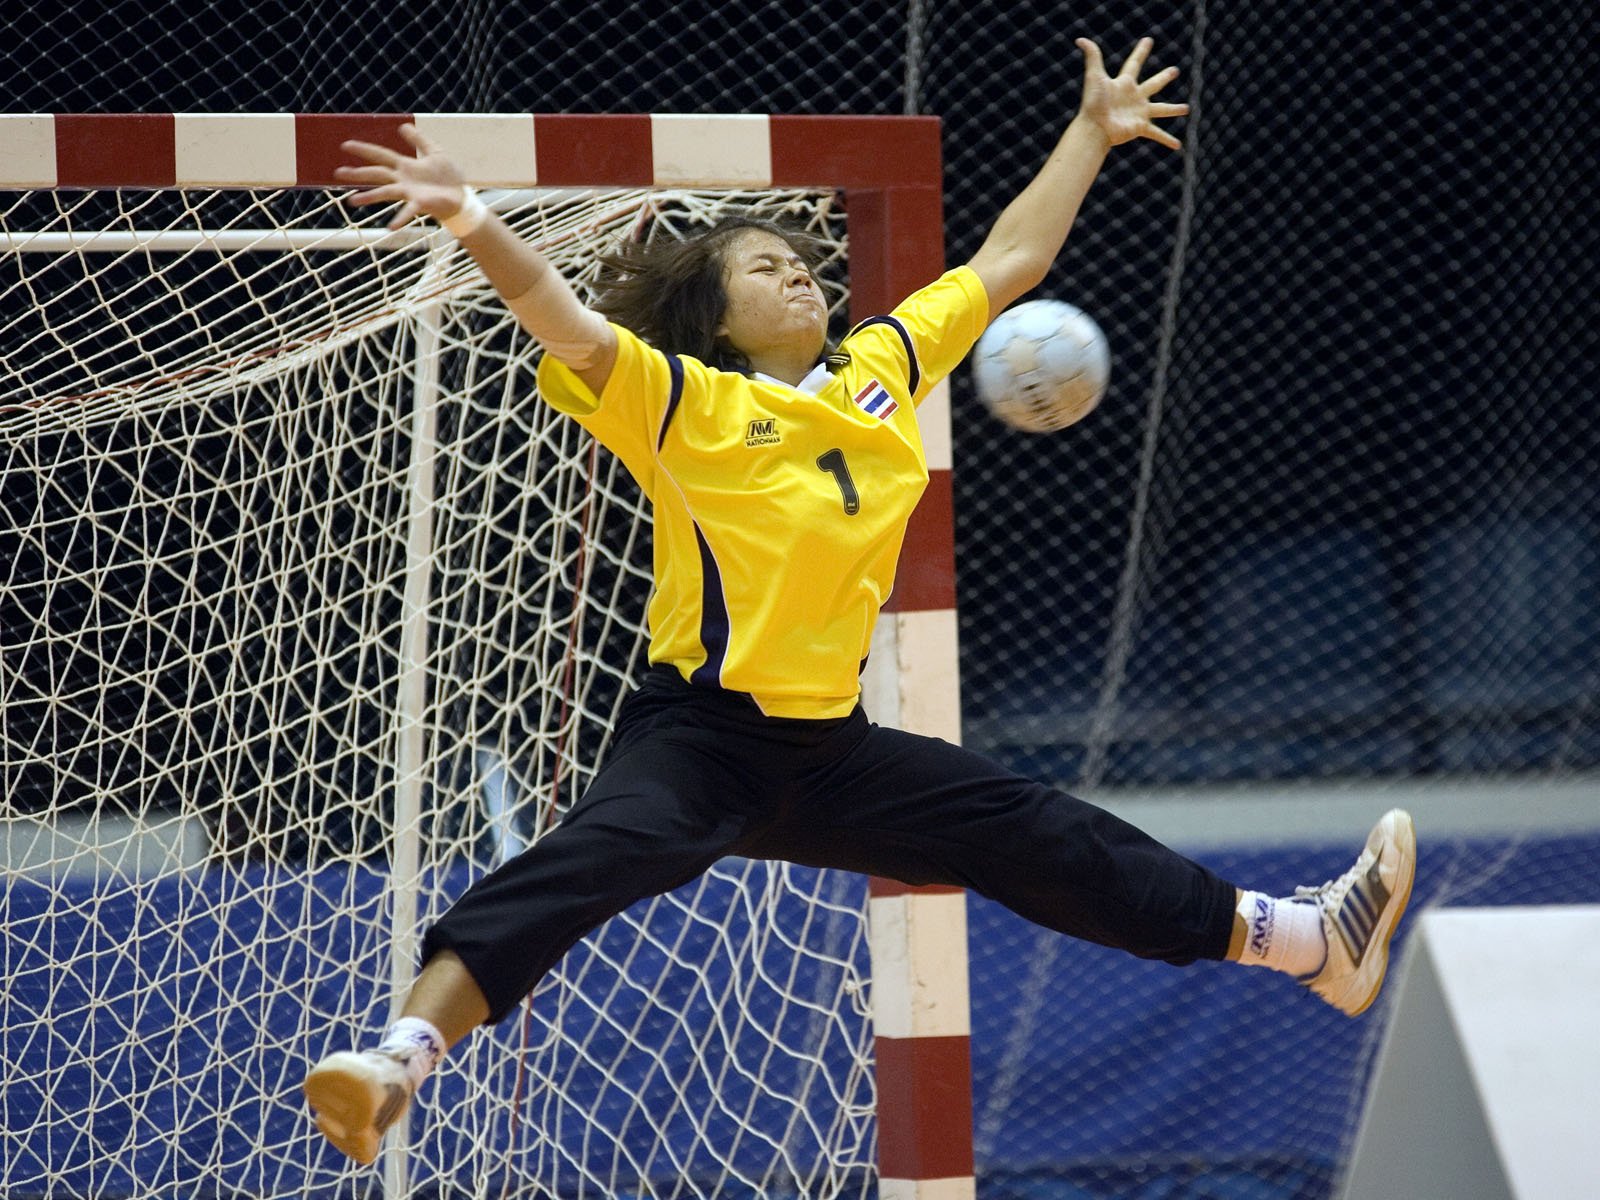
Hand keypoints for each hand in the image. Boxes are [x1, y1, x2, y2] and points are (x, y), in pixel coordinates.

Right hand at [334, 123, 468, 229]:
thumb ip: (420, 140)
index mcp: (405, 166)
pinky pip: (408, 211)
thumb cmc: (448, 176)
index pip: (381, 155)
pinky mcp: (420, 204)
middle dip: (358, 173)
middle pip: (377, 174)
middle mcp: (403, 180)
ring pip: (386, 192)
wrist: (462, 197)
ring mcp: (409, 193)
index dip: (364, 149)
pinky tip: (390, 227)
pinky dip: (399, 218)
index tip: (346, 146)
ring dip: (369, 196)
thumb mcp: (435, 152)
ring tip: (352, 201)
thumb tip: (403, 126)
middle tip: (338, 173)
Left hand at [1075, 37, 1187, 150]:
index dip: (1141, 52)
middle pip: (1153, 84)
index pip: (1134, 63)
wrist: (1094, 127)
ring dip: (1173, 110)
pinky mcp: (1140, 127)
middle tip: (1174, 70)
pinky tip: (1177, 146)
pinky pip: (1157, 134)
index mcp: (1124, 84)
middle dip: (1164, 77)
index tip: (1148, 41)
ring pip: (1161, 109)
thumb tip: (1081, 39)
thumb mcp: (1095, 76)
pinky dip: (1167, 140)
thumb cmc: (1093, 102)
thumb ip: (1092, 56)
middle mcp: (1134, 97)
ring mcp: (1139, 112)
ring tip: (1186, 109)